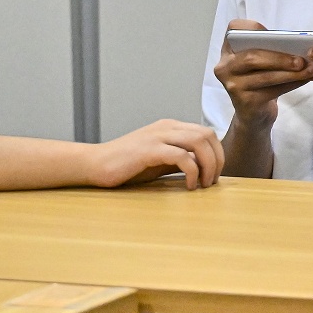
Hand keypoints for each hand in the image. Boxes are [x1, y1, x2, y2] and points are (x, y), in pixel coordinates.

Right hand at [89, 120, 223, 188]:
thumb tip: (205, 168)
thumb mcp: (160, 161)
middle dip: (217, 159)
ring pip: (198, 141)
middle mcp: (167, 127)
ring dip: (208, 164)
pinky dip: (192, 171)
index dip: (218, 153)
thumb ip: (181, 160)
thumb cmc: (127, 166)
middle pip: (207, 135)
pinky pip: (181, 156)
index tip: (215, 174)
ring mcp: (157, 136)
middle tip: (213, 181)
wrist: (94, 164)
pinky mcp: (149, 149)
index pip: (207, 133)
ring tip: (204, 184)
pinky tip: (189, 185)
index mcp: (171, 127)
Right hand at [213, 18, 312, 124]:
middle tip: (302, 59)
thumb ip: (271, 48)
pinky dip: (292, 84)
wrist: (253, 111)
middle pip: (252, 57)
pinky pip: (272, 91)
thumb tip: (300, 42)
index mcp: (229, 49)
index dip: (254, 28)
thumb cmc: (260, 77)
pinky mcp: (244, 102)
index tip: (277, 34)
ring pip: (265, 76)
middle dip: (280, 58)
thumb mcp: (261, 59)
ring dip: (292, 73)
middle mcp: (225, 66)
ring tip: (311, 69)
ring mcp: (232, 85)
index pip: (234, 30)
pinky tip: (305, 79)